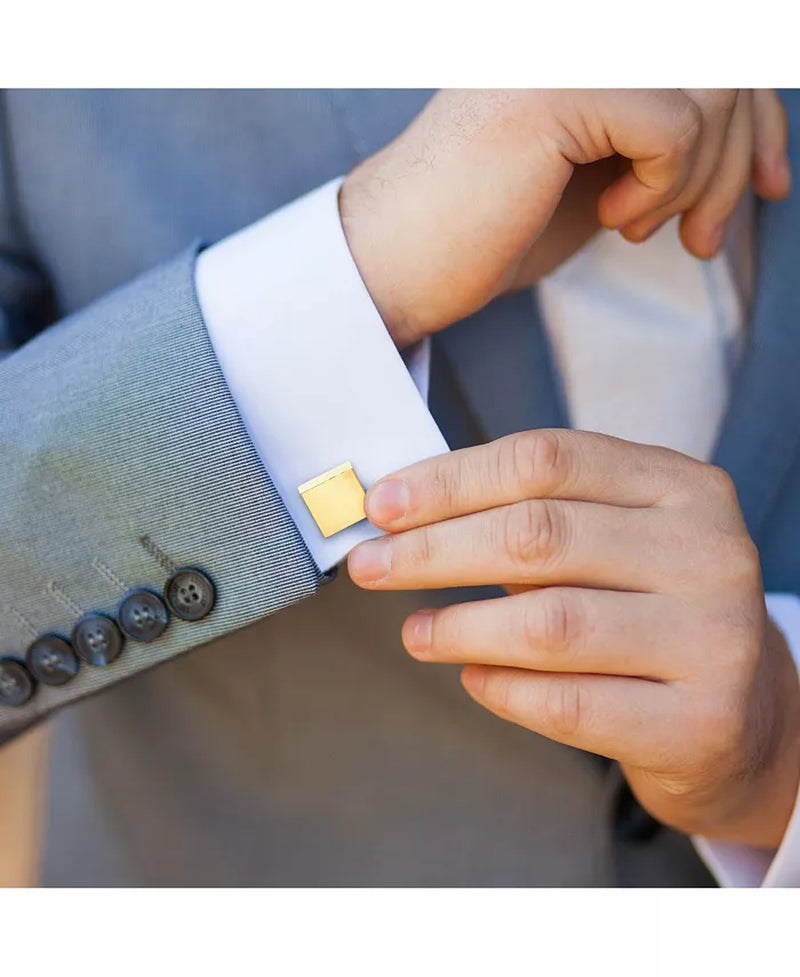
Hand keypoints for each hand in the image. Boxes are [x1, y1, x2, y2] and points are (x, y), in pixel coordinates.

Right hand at [340, 89, 790, 347]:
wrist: (396, 262)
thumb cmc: (485, 227)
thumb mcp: (598, 172)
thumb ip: (658, 135)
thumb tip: (749, 134)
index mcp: (583, 45)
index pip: (714, 50)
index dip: (760, 115)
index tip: (769, 185)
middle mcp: (577, 29)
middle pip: (727, 63)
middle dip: (740, 160)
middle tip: (705, 239)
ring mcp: (565, 47)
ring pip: (714, 90)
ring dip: (702, 182)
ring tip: (644, 229)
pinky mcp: (556, 88)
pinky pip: (676, 129)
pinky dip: (663, 189)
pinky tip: (615, 220)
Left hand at [348, 430, 799, 847]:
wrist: (743, 715)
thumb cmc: (652, 612)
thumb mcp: (616, 540)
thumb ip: (533, 517)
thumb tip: (406, 514)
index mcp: (682, 486)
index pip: (546, 460)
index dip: (450, 480)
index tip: (384, 506)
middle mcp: (709, 552)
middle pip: (538, 534)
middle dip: (433, 551)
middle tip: (371, 567)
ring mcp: (715, 639)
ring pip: (549, 623)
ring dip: (459, 626)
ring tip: (415, 632)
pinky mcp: (701, 722)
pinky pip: (569, 704)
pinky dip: (501, 689)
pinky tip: (472, 677)